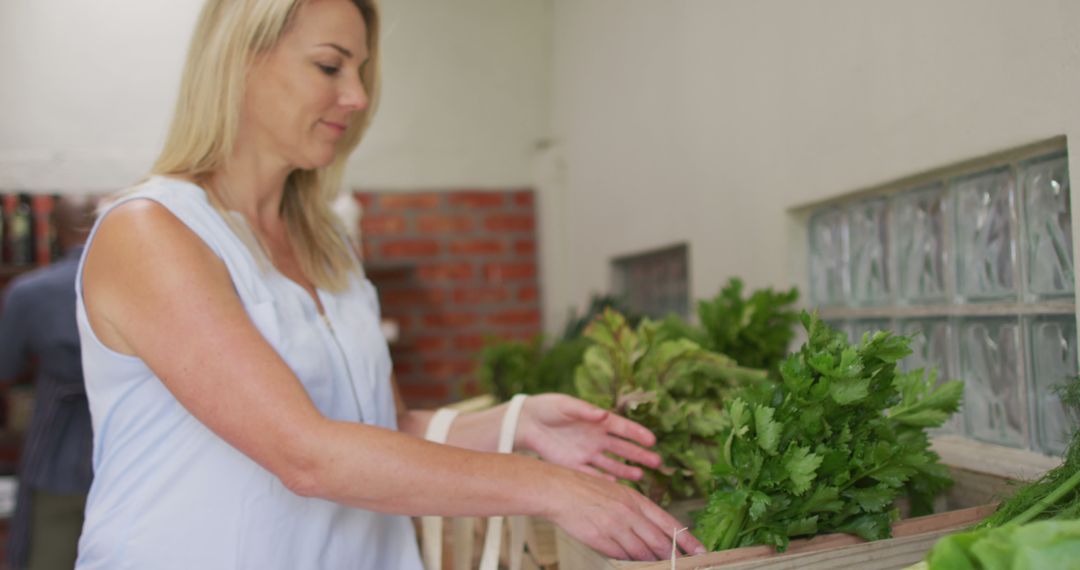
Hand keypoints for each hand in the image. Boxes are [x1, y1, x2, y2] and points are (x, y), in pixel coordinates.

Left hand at [516, 393, 660, 480]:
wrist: (526, 422)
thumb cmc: (548, 408)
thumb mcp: (566, 405)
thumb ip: (585, 411)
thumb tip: (603, 414)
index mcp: (597, 421)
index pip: (623, 428)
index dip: (638, 434)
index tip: (652, 440)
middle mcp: (596, 438)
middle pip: (622, 449)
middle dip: (640, 455)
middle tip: (657, 462)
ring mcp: (586, 453)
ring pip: (611, 464)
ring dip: (626, 470)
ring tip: (641, 476)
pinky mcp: (573, 465)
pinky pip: (592, 475)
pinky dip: (603, 480)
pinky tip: (616, 484)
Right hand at [546, 467, 706, 559]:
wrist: (560, 490)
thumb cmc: (587, 490)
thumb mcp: (619, 493)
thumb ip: (637, 512)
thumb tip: (653, 531)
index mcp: (636, 500)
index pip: (669, 523)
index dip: (687, 539)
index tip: (700, 550)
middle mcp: (629, 514)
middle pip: (660, 542)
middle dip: (674, 557)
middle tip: (684, 565)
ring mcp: (615, 527)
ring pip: (643, 553)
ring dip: (653, 562)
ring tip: (661, 566)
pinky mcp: (601, 540)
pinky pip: (622, 556)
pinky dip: (631, 562)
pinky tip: (635, 564)